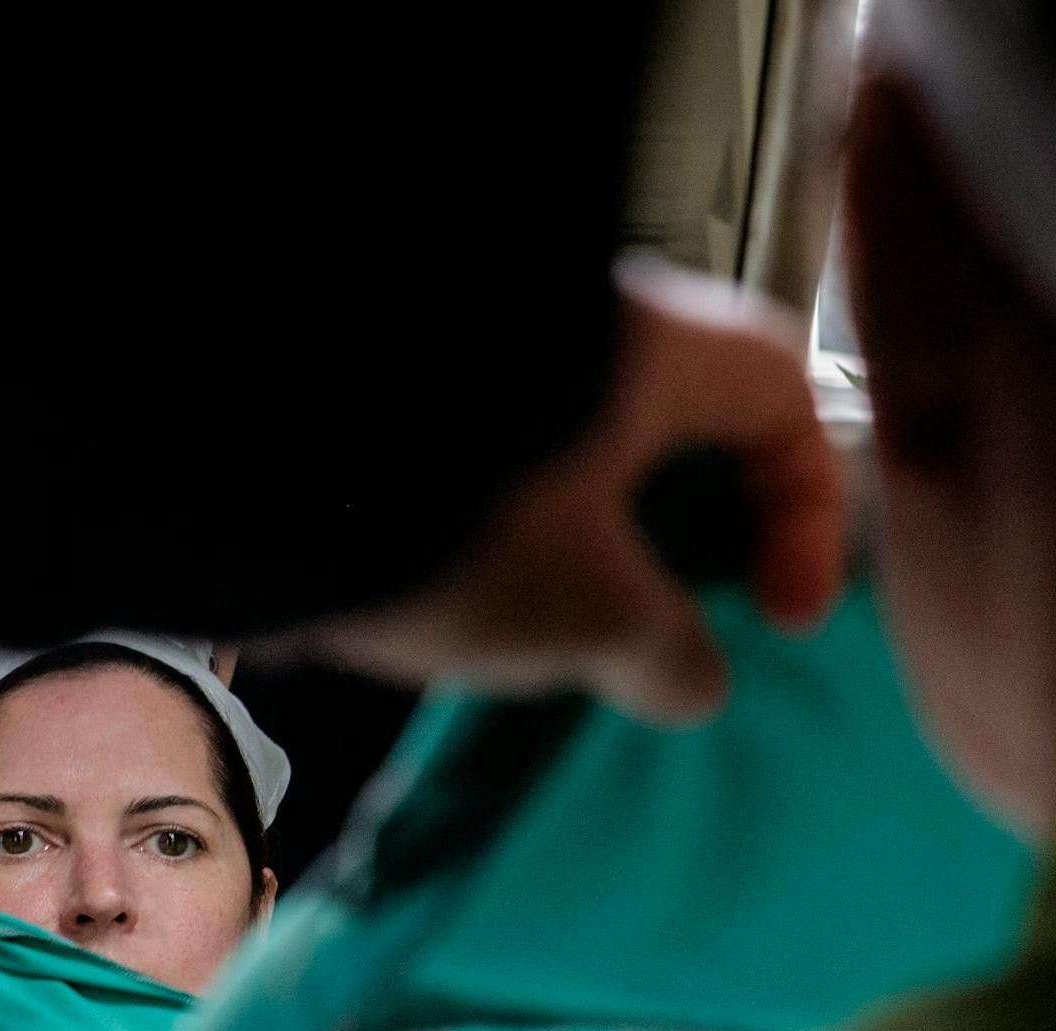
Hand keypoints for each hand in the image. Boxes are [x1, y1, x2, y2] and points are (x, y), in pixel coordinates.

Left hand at [301, 260, 844, 723]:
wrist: (248, 455)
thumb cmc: (469, 517)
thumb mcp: (592, 612)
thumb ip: (666, 652)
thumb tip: (693, 678)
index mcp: (663, 351)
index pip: (782, 401)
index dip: (807, 517)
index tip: (779, 619)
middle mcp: (584, 326)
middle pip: (672, 432)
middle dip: (674, 545)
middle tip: (658, 633)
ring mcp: (483, 357)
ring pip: (572, 458)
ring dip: (579, 554)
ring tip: (547, 643)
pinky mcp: (397, 407)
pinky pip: (486, 469)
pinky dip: (496, 540)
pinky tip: (458, 610)